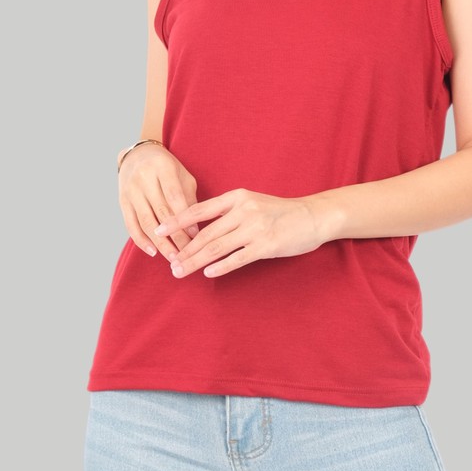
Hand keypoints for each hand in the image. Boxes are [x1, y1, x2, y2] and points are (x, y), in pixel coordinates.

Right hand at [119, 144, 199, 260]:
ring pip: (146, 222)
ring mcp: (131, 190)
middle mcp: (144, 178)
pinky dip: (141, 241)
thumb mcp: (182, 175)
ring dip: (161, 243)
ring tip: (173, 258)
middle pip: (161, 212)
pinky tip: (153, 252)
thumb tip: (195, 228)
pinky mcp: (122, 201)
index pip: (174, 196)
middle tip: (188, 254)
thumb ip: (188, 198)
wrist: (137, 155)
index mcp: (163, 167)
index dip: (185, 217)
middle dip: (175, 236)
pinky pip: (131, 225)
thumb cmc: (167, 168)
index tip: (196, 235)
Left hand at [157, 189, 327, 277]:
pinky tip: (208, 273)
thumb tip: (199, 229)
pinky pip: (238, 258)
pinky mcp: (266, 245)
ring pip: (217, 247)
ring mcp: (256, 228)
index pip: (200, 209)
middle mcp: (244, 210)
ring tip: (181, 271)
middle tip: (170, 263)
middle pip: (206, 233)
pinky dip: (222, 266)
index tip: (158, 230)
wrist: (312, 217)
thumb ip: (228, 212)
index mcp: (237, 197)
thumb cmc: (279, 212)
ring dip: (196, 261)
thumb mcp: (252, 202)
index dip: (177, 220)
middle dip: (185, 250)